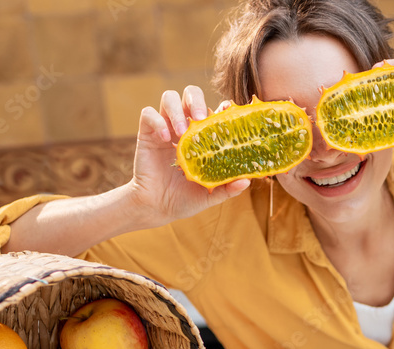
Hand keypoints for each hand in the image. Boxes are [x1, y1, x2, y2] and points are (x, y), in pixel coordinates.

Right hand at [127, 86, 250, 228]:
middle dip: (196, 100)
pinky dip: (158, 122)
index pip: (213, 111)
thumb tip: (247, 181)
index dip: (221, 107)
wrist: (157, 208)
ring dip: (176, 110)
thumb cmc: (185, 198)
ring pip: (169, 97)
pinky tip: (166, 139)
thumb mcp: (210, 196)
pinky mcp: (147, 133)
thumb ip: (228, 188)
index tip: (227, 111)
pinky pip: (149, 114)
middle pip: (191, 94)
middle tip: (200, 118)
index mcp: (203, 136)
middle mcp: (185, 127)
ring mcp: (165, 127)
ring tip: (182, 132)